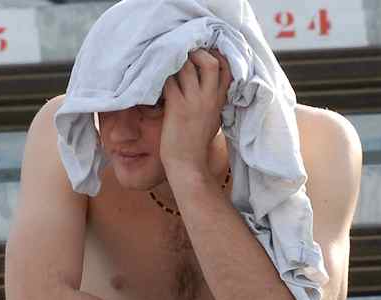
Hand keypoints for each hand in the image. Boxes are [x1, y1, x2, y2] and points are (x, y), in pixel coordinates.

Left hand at [159, 49, 231, 179]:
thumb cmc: (196, 146)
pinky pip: (168, 80)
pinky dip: (160, 75)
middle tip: (182, 55)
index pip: (226, 68)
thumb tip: (202, 87)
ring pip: (187, 66)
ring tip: (165, 64)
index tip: (203, 54)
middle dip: (196, 52)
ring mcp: (193, 101)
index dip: (216, 55)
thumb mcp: (212, 120)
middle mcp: (209, 98)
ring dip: (175, 60)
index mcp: (219, 101)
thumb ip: (211, 102)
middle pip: (210, 61)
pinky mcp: (177, 106)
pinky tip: (154, 77)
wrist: (188, 166)